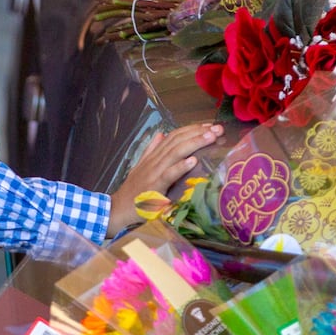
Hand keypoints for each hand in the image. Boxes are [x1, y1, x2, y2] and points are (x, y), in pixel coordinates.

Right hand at [107, 123, 223, 235]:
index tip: (209, 125)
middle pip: (177, 141)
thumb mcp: (141, 167)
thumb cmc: (132, 191)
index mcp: (153, 156)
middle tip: (217, 128)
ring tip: (210, 137)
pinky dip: (180, 167)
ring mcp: (153, 172)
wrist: (118, 209)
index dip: (191, 129)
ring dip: (194, 144)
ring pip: (175, 153)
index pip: (174, 136)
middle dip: (198, 133)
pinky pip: (168, 174)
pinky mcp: (153, 187)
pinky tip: (193, 161)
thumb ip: (151, 150)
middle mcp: (154, 161)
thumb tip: (161, 134)